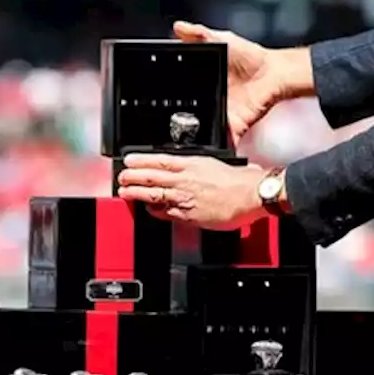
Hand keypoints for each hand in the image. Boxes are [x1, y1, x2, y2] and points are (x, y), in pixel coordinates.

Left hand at [117, 154, 267, 230]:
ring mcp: (185, 197)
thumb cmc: (242, 181)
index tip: (130, 160)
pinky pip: (166, 213)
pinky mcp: (189, 215)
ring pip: (154, 193)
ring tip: (124, 192)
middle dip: (133, 176)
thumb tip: (203, 170)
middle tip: (121, 177)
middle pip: (151, 177)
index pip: (160, 160)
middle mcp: (186, 179)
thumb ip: (205, 168)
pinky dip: (154, 210)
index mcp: (193, 164)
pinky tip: (147, 210)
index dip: (142, 160)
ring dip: (136, 192)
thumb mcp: (219, 164)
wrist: (252, 195)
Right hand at [174, 21, 279, 143]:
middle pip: (187, 112)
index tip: (154, 93)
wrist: (275, 72)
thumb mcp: (222, 40)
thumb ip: (199, 34)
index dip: (168, 91)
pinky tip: (212, 147)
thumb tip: (178, 27)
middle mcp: (210, 98)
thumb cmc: (251, 56)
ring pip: (203, 129)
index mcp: (203, 80)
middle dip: (177, 119)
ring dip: (195, 136)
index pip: (179, 88)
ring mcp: (222, 113)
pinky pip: (225, 138)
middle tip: (164, 123)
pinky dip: (221, 145)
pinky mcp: (234, 124)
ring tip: (182, 139)